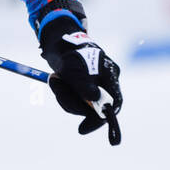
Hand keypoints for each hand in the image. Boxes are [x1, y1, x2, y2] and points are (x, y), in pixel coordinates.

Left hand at [37, 13, 122, 142]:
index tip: (82, 129)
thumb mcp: (73, 68)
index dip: (101, 119)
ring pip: (82, 104)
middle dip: (72, 102)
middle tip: (57, 86)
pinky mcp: (84, 87)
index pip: (114, 103)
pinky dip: (63, 93)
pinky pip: (75, 99)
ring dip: (64, 95)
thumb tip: (95, 100)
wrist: (61, 41)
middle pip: (95, 106)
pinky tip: (56, 80)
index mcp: (110, 74)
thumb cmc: (70, 52)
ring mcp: (95, 85)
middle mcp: (106, 81)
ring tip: (55, 79)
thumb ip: (84, 85)